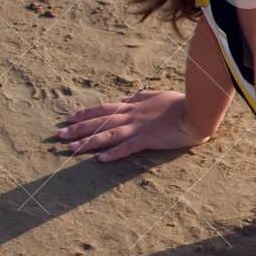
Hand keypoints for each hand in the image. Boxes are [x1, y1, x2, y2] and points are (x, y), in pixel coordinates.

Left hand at [56, 90, 208, 161]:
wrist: (196, 112)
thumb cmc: (180, 103)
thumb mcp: (155, 95)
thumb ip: (138, 98)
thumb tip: (125, 99)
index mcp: (132, 106)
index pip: (102, 109)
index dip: (84, 113)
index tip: (68, 118)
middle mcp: (131, 116)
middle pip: (99, 122)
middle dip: (77, 128)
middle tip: (58, 134)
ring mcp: (138, 128)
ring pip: (108, 135)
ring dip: (88, 141)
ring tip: (70, 148)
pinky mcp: (149, 139)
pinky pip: (128, 147)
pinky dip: (114, 153)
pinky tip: (100, 159)